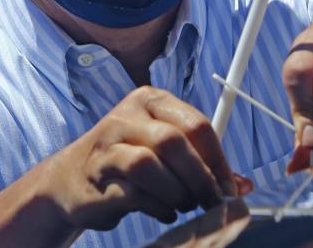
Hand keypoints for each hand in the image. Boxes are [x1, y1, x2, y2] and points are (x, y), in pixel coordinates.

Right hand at [41, 86, 248, 231]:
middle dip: (200, 177)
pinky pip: (133, 192)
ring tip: (183, 205)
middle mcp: (128, 114)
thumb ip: (202, 162)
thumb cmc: (127, 161)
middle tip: (211, 202)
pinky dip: (157, 207)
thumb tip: (242, 186)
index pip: (197, 124)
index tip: (229, 188)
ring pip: (151, 164)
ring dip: (177, 192)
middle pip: (175, 141)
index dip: (218, 159)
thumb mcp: (165, 152)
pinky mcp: (96, 173)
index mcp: (152, 100)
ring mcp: (108, 142)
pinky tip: (164, 211)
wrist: (70, 179)